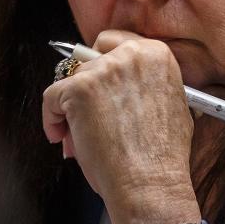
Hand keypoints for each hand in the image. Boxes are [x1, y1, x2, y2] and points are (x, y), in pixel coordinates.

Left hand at [42, 30, 200, 223]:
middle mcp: (131, 55)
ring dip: (71, 106)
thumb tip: (129, 87)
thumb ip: (151, 86)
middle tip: (86, 110)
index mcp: (158, 55)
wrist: (150, 182)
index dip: (102, 63)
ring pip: (71, 79)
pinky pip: (51, 97)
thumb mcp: (173, 107)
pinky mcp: (78, 89)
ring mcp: (103, 70)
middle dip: (86, 85)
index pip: (117, 42)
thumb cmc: (161, 157)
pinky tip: (61, 137)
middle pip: (90, 59)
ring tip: (80, 136)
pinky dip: (51, 118)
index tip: (97, 81)